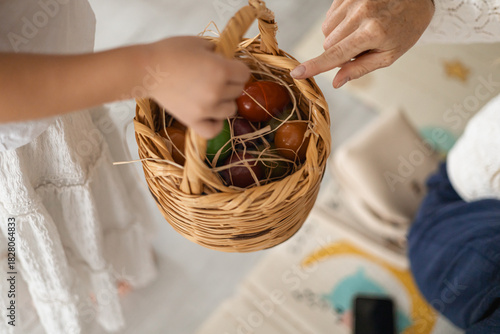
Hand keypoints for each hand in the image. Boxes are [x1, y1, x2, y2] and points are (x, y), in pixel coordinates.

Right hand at [144, 36, 249, 138]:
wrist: (147, 69)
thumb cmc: (170, 52)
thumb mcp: (200, 43)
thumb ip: (218, 53)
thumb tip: (227, 62)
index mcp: (221, 70)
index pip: (245, 74)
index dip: (238, 69)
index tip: (228, 67)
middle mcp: (216, 92)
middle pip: (238, 91)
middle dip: (230, 83)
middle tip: (214, 78)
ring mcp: (206, 109)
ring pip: (230, 110)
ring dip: (224, 102)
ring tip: (211, 95)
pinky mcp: (193, 121)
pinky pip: (214, 130)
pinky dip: (216, 124)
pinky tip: (212, 115)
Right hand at [291, 0, 433, 87]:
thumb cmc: (406, 27)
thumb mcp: (390, 54)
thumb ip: (361, 68)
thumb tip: (337, 82)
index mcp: (373, 32)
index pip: (336, 54)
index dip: (315, 66)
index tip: (296, 74)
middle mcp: (361, 13)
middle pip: (328, 44)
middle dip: (338, 51)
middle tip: (361, 46)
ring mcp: (353, 0)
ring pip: (326, 30)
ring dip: (338, 36)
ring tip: (360, 30)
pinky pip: (330, 15)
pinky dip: (339, 22)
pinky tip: (357, 18)